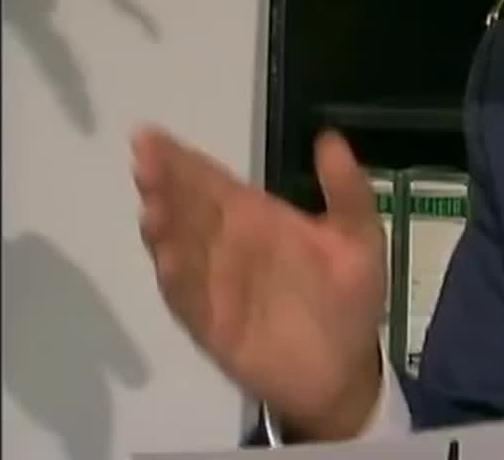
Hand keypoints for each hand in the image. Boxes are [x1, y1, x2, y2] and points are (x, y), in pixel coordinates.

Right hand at [132, 127, 384, 440]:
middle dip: (164, 184)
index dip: (182, 159)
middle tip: (145, 160)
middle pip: (187, 208)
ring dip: (164, 228)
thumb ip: (345, 189)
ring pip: (179, 249)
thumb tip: (329, 136)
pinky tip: (169, 260)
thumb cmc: (349, 297)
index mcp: (257, 218)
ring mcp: (214, 284)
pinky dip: (178, 280)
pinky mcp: (212, 325)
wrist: (345, 368)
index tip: (152, 135)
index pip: (212, 181)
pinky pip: (189, 300)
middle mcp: (227, 245)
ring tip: (153, 205)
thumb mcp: (358, 236)